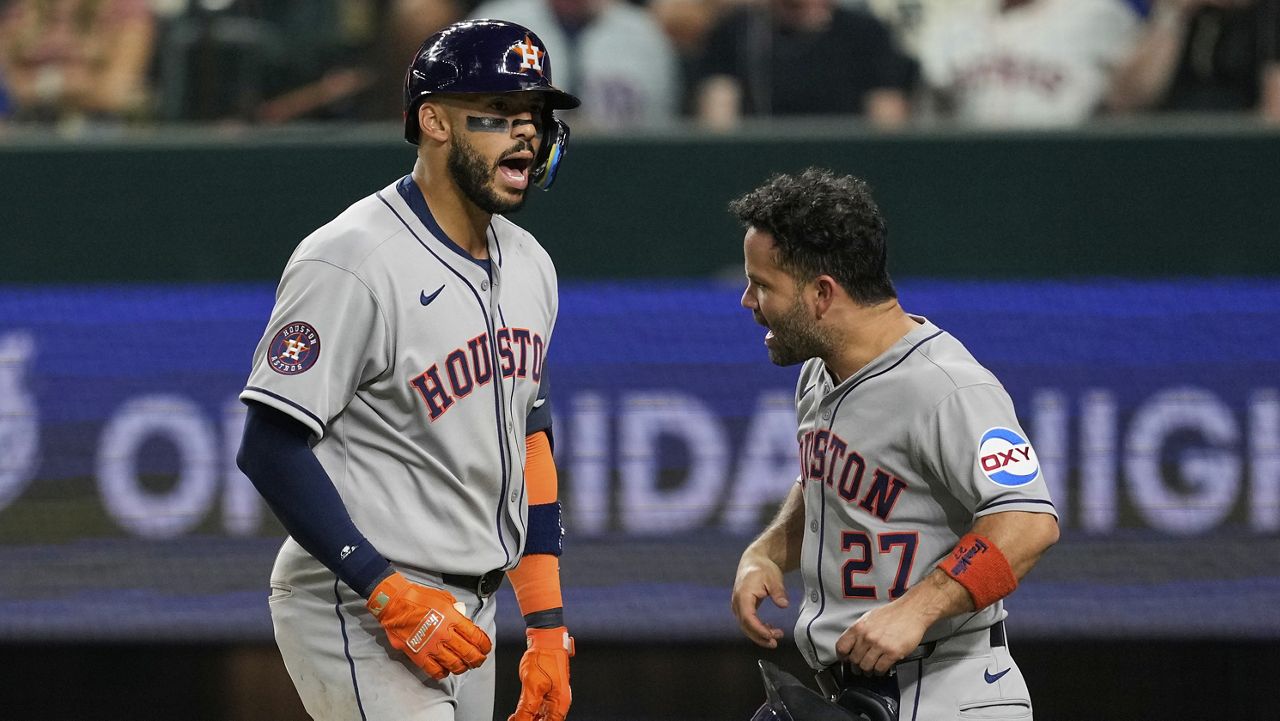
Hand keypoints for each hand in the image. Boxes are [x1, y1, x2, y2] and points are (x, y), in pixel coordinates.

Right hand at [366, 572, 491, 678]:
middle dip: (477, 659)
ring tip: (464, 667)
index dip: (484, 645)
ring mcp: (431, 645)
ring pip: (453, 664)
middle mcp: (444, 634)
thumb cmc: (419, 598)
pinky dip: (442, 673)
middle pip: (468, 653)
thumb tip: (464, 620)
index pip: (475, 636)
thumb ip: (456, 610)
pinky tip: (445, 671)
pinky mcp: (418, 654)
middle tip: (479, 660)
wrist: (395, 603)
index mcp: (452, 618)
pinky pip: (434, 670)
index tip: (486, 648)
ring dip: (462, 667)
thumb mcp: (444, 598)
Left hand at [509, 626, 573, 720]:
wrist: (545, 639)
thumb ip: (527, 707)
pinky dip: (529, 710)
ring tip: (514, 718)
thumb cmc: (544, 657)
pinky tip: (519, 712)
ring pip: (541, 715)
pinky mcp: (547, 689)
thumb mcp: (532, 686)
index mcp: (560, 703)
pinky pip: (539, 705)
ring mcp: (553, 695)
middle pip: (546, 720)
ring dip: (528, 717)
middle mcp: (559, 701)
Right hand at [730, 553, 788, 647]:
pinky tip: (769, 630)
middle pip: (745, 626)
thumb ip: (778, 592)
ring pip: (745, 626)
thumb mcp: (774, 578)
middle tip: (775, 642)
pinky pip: (747, 622)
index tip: (770, 636)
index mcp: (743, 595)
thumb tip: (784, 604)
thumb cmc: (763, 568)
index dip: (758, 630)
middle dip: (760, 636)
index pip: (748, 617)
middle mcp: (737, 602)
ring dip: (759, 635)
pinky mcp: (742, 608)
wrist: (754, 561)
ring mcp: (738, 606)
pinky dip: (757, 629)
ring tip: (775, 638)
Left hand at [834, 601, 928, 675]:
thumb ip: (859, 632)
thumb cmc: (893, 614)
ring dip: (868, 671)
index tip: (845, 660)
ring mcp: (879, 645)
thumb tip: (852, 644)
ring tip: (871, 669)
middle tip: (860, 666)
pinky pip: (880, 669)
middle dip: (856, 665)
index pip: (841, 647)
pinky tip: (880, 668)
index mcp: (859, 627)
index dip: (842, 656)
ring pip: (865, 667)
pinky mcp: (892, 653)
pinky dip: (879, 672)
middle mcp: (867, 637)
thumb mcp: (869, 618)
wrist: (912, 611)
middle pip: (854, 660)